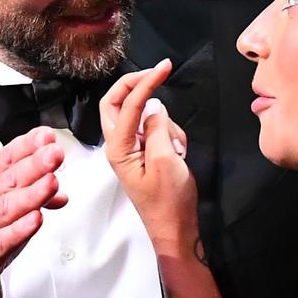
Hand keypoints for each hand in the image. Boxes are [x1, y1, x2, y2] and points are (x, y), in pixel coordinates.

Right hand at [0, 126, 66, 297]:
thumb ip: (34, 194)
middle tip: (54, 154)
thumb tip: (60, 188)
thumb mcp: (8, 210)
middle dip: (33, 165)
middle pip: (8, 181)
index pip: (5, 159)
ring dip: (30, 194)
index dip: (26, 146)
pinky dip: (18, 231)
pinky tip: (35, 220)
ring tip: (50, 183)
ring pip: (4, 209)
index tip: (46, 136)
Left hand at [100, 59, 195, 252]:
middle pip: (117, 103)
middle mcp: (120, 146)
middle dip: (136, 86)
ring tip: (178, 151)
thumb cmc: (169, 203)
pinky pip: (157, 131)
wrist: (176, 230)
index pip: (127, 105)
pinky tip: (179, 156)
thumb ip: (157, 128)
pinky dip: (172, 136)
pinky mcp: (146, 154)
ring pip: (145, 117)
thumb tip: (155, 106)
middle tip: (158, 74)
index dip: (145, 82)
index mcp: (118, 149)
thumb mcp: (167, 161)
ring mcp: (133, 150)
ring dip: (165, 123)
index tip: (164, 67)